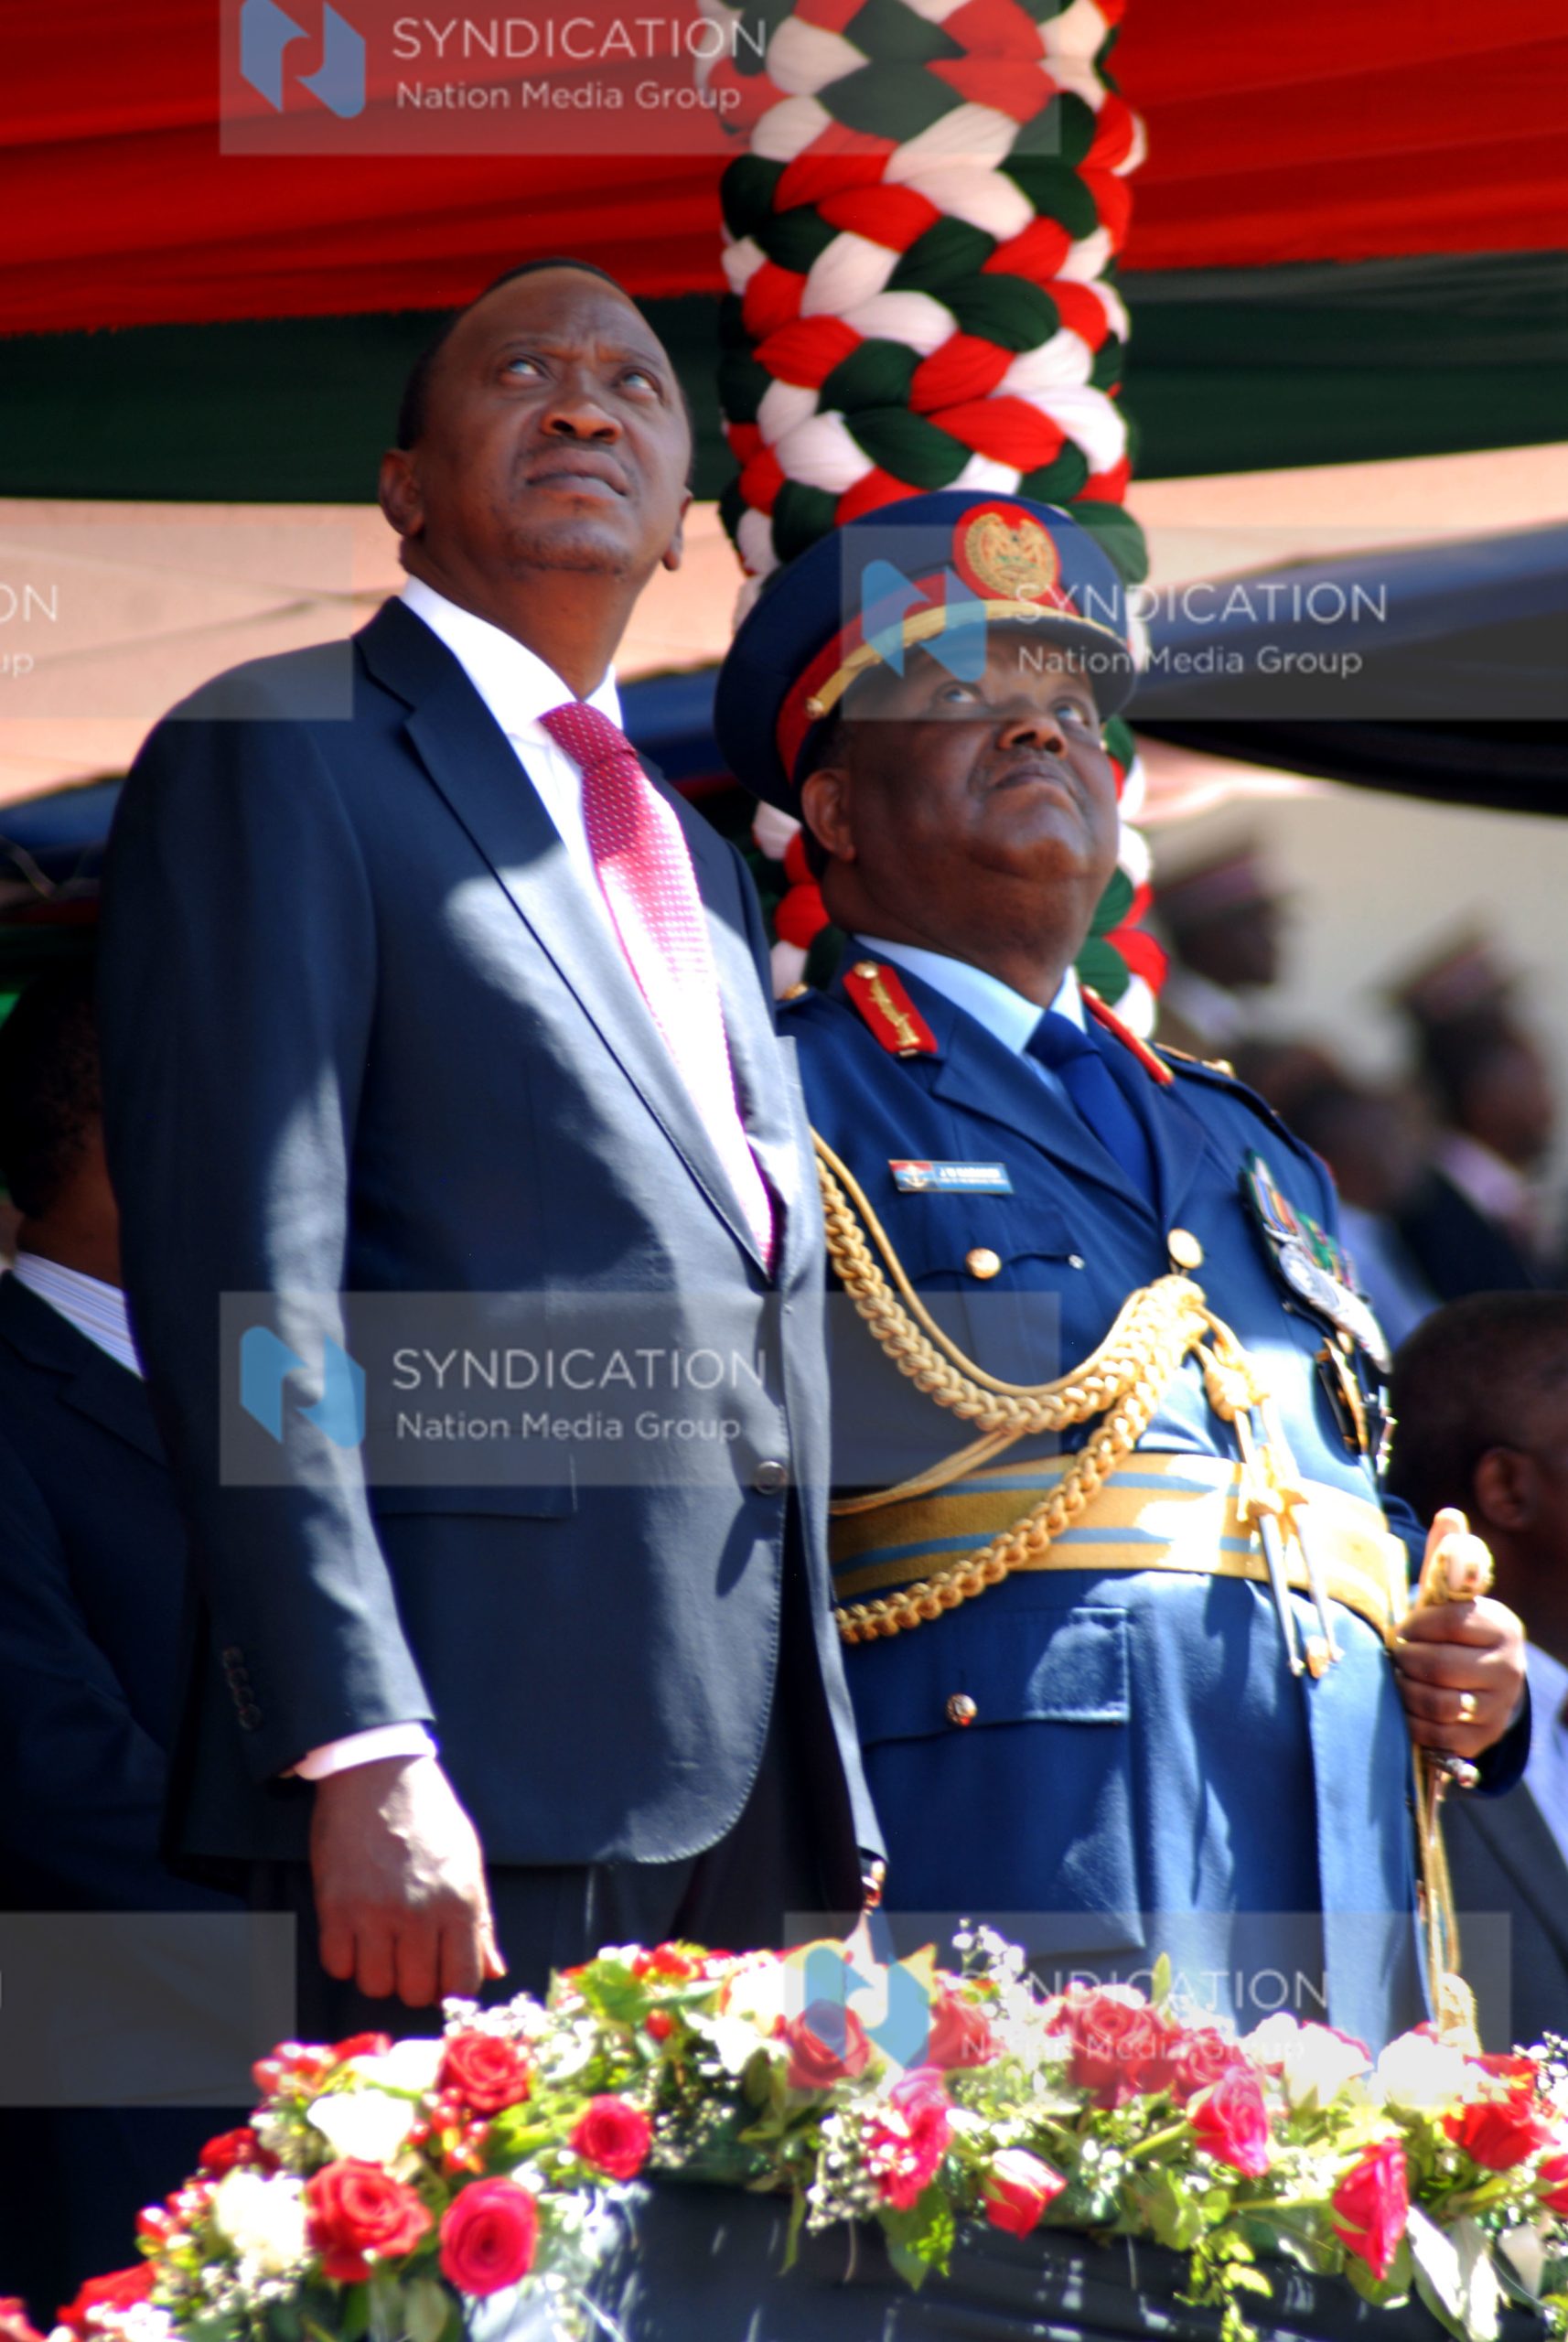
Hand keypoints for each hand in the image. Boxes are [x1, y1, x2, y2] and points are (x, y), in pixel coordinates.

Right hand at [309, 1754, 506, 2005]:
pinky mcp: (336, 1907)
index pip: (462, 1982)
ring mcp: (375, 1913)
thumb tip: (494, 1970)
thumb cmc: (429, 1814)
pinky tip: (353, 1934)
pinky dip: (345, 1958)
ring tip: (380, 1943)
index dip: (452, 1988)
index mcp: (460, 1903)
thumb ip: (481, 1921)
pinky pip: (337, 1966)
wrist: (378, 1772)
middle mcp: (420, 1914)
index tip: (441, 1977)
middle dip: (414, 1982)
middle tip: (409, 1957)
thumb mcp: (468, 1861)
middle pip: (417, 1992)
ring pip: (376, 1986)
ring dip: (378, 1972)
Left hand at [1393, 1596, 1527, 1761]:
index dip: (1416, 1626)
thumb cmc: (1458, 1635)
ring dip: (1407, 1690)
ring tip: (1398, 1678)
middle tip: (1396, 1655)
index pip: (1451, 1623)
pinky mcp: (1485, 1737)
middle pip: (1441, 1667)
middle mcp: (1508, 1669)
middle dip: (1406, 1659)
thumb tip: (1436, 1589)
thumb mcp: (1456, 1607)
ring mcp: (1499, 1707)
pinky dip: (1412, 1723)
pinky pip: (1439, 1737)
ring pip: (1439, 1705)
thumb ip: (1443, 1594)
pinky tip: (1404, 1706)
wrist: (1489, 1675)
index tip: (1403, 1630)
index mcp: (1502, 1629)